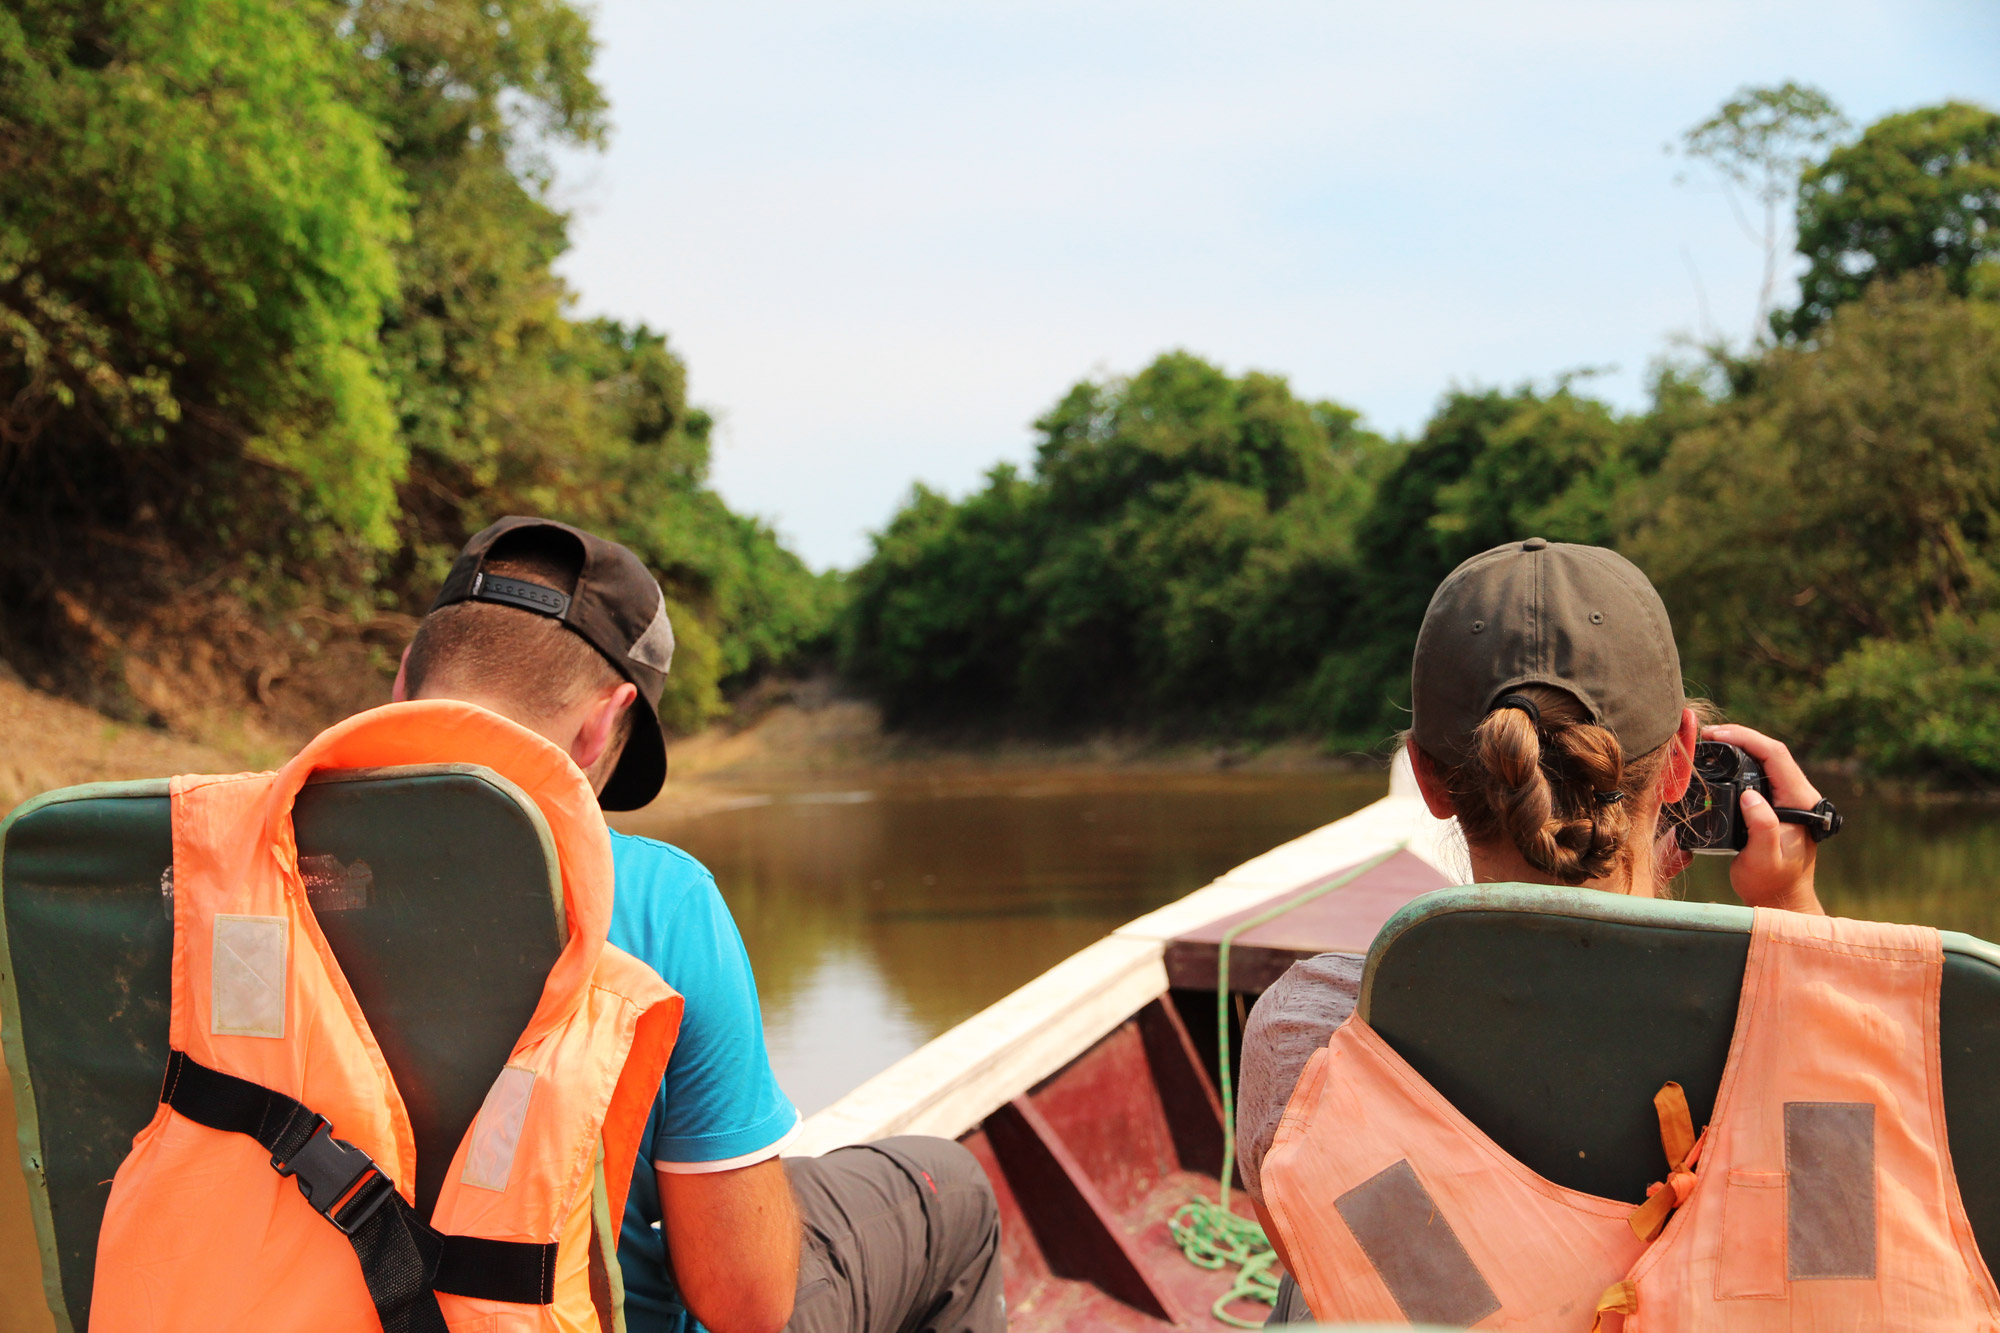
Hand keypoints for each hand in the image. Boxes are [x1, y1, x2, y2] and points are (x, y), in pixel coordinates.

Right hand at [1703, 724, 1825, 915]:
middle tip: (1706, 736)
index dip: (1746, 738)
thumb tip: (1749, 795)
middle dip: (1739, 737)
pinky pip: (1758, 772)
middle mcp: (1798, 794)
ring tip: (1710, 743)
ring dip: (1738, 747)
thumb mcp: (1764, 859)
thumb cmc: (1771, 882)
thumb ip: (1763, 827)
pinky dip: (1738, 761)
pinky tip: (1720, 761)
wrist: (1779, 899)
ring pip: (1764, 759)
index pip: (1775, 755)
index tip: (1716, 735)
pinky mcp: (1775, 803)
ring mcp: (1787, 798)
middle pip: (1770, 751)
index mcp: (1800, 801)